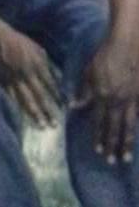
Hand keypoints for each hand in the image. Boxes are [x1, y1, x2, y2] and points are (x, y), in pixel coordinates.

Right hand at [0, 18, 61, 127]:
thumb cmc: (17, 41)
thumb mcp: (37, 49)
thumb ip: (46, 64)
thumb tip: (57, 77)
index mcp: (38, 63)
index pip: (51, 85)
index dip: (57, 97)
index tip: (63, 109)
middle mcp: (27, 73)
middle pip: (39, 95)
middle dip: (47, 110)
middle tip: (54, 125)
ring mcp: (14, 78)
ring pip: (25, 99)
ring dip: (34, 113)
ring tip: (40, 125)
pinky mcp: (2, 80)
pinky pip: (12, 97)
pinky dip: (17, 107)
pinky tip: (21, 116)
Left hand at [73, 38, 138, 163]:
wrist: (127, 44)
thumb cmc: (104, 56)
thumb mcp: (89, 73)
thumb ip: (83, 91)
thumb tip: (74, 107)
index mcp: (102, 96)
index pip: (99, 122)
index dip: (99, 137)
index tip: (98, 151)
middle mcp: (117, 100)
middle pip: (114, 128)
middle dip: (113, 146)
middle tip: (112, 162)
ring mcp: (132, 98)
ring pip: (130, 125)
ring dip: (127, 142)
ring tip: (126, 157)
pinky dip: (137, 127)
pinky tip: (136, 137)